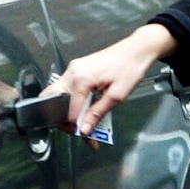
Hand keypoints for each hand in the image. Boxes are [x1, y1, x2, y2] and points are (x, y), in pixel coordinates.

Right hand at [58, 24, 178, 136]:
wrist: (135, 51)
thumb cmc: (130, 68)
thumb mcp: (116, 96)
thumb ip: (97, 113)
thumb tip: (85, 129)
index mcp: (81, 79)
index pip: (70, 112)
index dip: (78, 128)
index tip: (87, 137)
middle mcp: (73, 72)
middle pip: (54, 101)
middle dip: (65, 120)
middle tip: (79, 129)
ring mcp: (73, 69)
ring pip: (59, 96)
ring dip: (69, 111)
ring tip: (84, 120)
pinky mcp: (77, 69)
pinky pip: (67, 89)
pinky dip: (73, 101)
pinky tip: (86, 107)